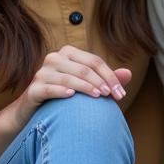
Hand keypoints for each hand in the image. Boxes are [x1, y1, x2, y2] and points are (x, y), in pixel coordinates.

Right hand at [0, 46, 132, 135]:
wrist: (33, 110)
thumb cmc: (65, 95)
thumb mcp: (85, 85)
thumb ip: (105, 79)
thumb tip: (129, 73)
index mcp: (68, 53)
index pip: (95, 61)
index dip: (110, 76)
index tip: (121, 93)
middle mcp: (54, 58)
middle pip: (84, 68)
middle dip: (101, 82)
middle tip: (113, 97)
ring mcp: (42, 73)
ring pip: (68, 78)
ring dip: (86, 87)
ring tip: (99, 97)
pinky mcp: (33, 89)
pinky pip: (50, 88)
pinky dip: (61, 91)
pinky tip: (72, 96)